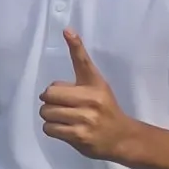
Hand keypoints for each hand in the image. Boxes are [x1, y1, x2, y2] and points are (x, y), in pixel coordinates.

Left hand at [41, 30, 135, 159]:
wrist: (122, 138)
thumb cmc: (104, 110)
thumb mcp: (97, 89)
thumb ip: (76, 82)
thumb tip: (53, 79)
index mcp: (96, 84)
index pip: (82, 62)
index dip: (75, 45)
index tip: (67, 30)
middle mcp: (92, 99)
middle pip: (50, 93)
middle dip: (48, 100)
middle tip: (59, 105)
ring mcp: (85, 118)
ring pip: (47, 112)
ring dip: (49, 116)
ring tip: (63, 118)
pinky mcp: (79, 135)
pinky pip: (49, 128)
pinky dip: (52, 129)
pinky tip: (64, 129)